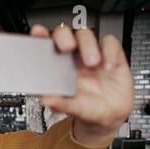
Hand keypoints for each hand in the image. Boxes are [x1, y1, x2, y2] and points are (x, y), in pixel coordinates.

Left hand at [30, 24, 133, 144]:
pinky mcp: (111, 55)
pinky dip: (109, 51)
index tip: (38, 33)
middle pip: (65, 34)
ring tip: (92, 63)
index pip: (47, 46)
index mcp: (58, 67)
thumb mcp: (72, 108)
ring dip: (88, 46)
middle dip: (63, 36)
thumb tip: (45, 100)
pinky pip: (110, 42)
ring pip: (85, 35)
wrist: (110, 114)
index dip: (41, 36)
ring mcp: (92, 53)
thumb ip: (59, 103)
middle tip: (67, 47)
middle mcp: (73, 57)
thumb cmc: (87, 108)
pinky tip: (108, 66)